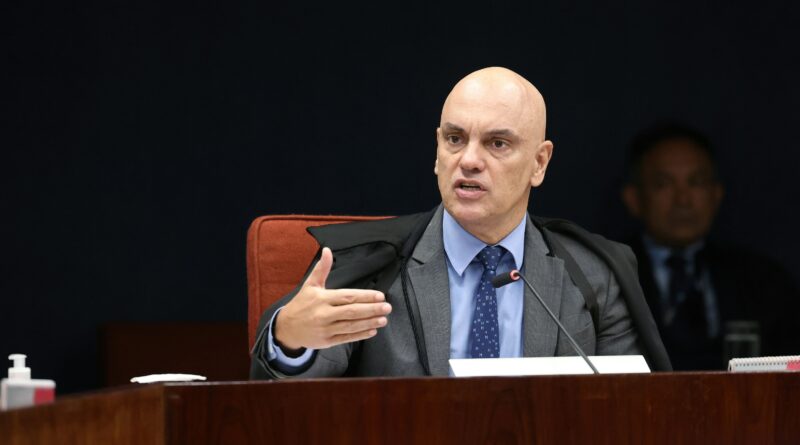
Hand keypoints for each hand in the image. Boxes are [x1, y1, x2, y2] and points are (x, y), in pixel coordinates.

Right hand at [274, 247, 391, 351]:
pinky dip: (360, 335)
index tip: (380, 295)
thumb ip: (321, 269)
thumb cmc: (301, 304)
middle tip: (387, 307)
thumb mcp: (310, 285)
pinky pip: (346, 338)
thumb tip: (327, 250)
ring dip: (369, 323)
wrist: (286, 328)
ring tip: (383, 319)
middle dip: (371, 309)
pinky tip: (372, 331)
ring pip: (351, 326)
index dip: (365, 296)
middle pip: (352, 311)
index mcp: (322, 298)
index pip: (347, 297)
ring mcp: (325, 329)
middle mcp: (324, 314)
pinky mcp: (326, 341)